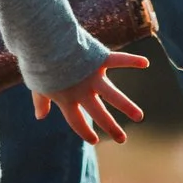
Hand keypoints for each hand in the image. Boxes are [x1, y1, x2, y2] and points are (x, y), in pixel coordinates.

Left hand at [32, 51, 148, 144]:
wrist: (43, 43)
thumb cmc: (38, 64)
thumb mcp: (37, 86)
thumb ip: (40, 102)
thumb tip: (40, 117)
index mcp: (66, 99)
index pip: (77, 121)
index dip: (84, 132)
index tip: (93, 140)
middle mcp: (82, 91)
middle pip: (98, 114)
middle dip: (111, 127)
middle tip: (122, 139)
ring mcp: (92, 76)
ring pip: (113, 95)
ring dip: (127, 107)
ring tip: (139, 117)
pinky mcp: (99, 59)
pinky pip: (119, 60)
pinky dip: (132, 60)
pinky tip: (145, 63)